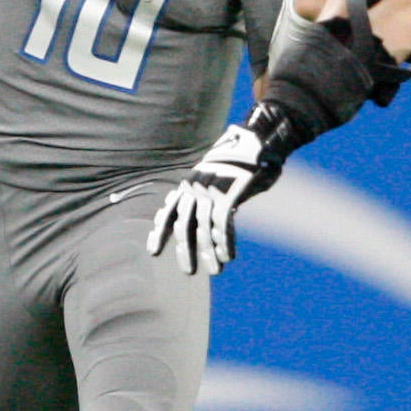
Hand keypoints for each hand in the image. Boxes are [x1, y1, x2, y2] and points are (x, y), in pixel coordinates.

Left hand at [146, 122, 280, 275]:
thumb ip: (205, 194)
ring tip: (213, 270)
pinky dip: (225, 242)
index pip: (169, 211)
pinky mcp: (228, 195)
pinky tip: (228, 257)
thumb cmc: (238, 159)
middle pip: (184, 225)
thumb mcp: (214, 175)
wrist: (257, 140)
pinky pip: (223, 225)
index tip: (153, 250)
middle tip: (187, 270)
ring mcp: (210, 191)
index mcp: (188, 183)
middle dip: (185, 249)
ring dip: (209, 252)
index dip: (160, 231)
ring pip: (204, 229)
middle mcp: (195, 188)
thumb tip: (203, 216)